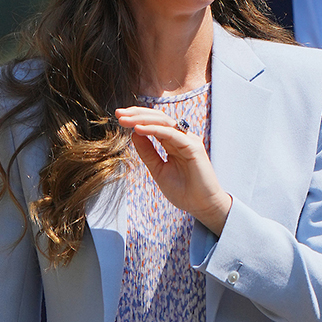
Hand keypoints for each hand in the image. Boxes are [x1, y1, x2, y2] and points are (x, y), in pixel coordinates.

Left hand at [115, 106, 232, 234]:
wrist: (202, 207)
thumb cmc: (183, 192)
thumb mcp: (158, 170)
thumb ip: (148, 152)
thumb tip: (134, 133)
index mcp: (173, 142)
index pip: (154, 123)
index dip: (136, 118)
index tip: (119, 118)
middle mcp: (181, 137)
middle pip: (158, 117)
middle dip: (137, 114)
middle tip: (118, 114)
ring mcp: (188, 140)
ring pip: (164, 122)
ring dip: (142, 119)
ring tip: (124, 120)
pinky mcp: (193, 147)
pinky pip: (171, 134)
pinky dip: (154, 130)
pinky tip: (138, 130)